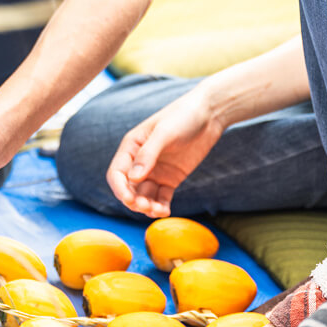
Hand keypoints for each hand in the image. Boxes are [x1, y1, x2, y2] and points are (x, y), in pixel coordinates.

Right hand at [106, 84, 222, 216]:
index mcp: (132, 146)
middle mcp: (140, 160)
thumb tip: (133, 178)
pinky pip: (161, 197)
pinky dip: (160, 206)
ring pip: (144, 196)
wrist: (209, 114)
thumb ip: (148, 154)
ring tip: (157, 210)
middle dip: (133, 200)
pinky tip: (165, 211)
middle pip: (129, 188)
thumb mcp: (164, 133)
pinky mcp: (171, 178)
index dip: (120, 188)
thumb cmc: (183, 116)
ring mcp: (156, 171)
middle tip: (146, 206)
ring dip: (147, 206)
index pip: (117, 172)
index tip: (129, 199)